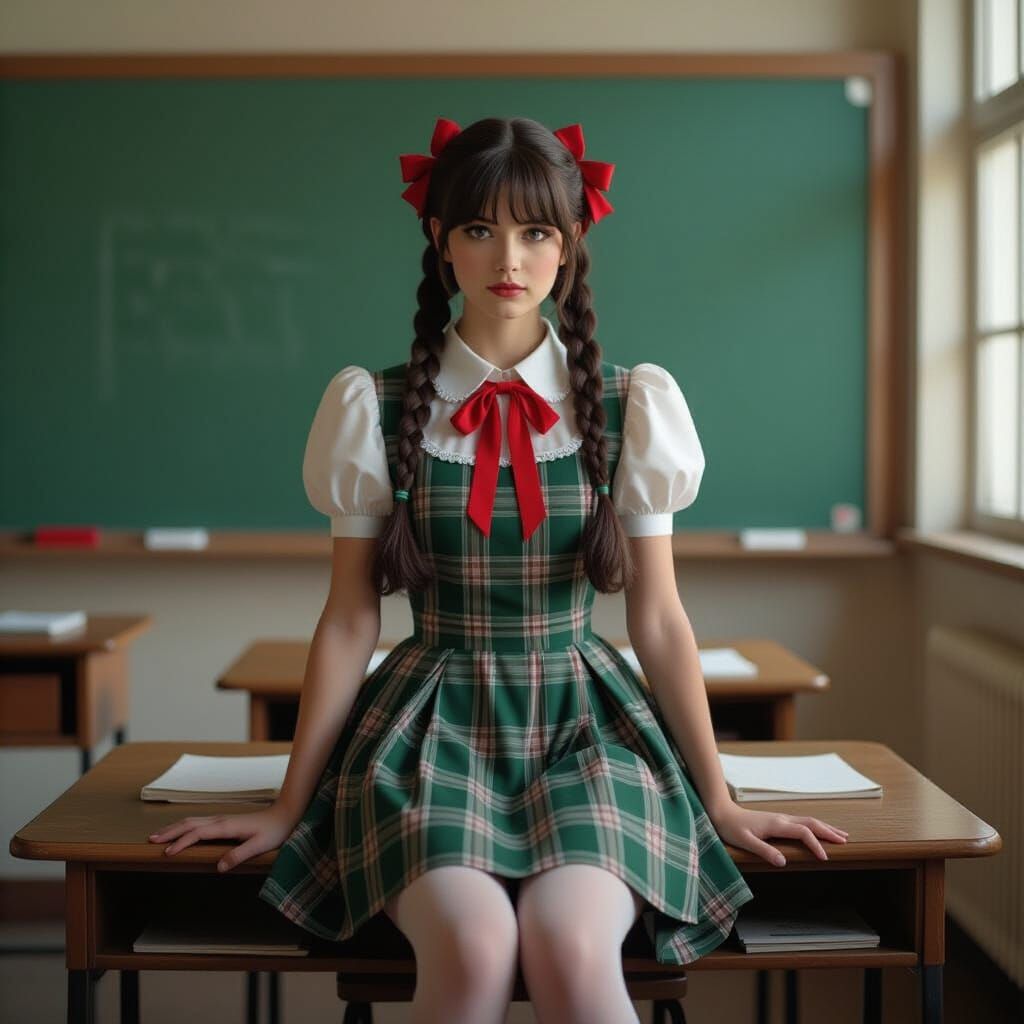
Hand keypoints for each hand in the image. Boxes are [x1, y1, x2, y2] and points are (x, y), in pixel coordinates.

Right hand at [148, 803, 297, 872]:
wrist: (286, 814)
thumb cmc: (274, 831)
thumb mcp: (259, 846)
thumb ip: (239, 855)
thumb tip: (219, 866)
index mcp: (226, 826)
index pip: (198, 834)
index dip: (182, 842)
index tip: (167, 852)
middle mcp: (221, 820)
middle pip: (190, 824)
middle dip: (170, 832)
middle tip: (151, 840)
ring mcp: (222, 819)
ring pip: (193, 821)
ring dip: (175, 827)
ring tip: (159, 835)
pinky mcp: (225, 821)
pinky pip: (199, 823)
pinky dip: (185, 826)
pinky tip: (182, 831)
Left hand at [707, 801, 848, 866]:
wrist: (722, 812)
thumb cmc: (731, 828)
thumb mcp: (745, 842)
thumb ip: (764, 851)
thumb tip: (783, 862)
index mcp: (776, 824)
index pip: (803, 832)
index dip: (816, 844)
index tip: (825, 857)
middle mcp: (781, 819)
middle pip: (811, 823)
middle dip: (829, 831)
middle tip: (845, 841)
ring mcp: (780, 818)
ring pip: (808, 820)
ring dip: (825, 827)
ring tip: (840, 835)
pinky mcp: (778, 820)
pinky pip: (802, 822)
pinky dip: (815, 826)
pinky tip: (818, 831)